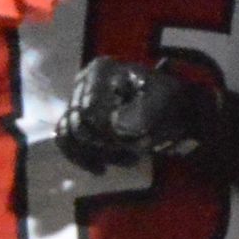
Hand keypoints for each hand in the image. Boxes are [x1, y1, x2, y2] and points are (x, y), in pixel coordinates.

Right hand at [58, 56, 220, 171]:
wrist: (173, 110)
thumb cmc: (168, 103)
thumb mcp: (160, 104)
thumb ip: (139, 114)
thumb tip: (115, 126)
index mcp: (102, 71)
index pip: (90, 112)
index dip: (108, 134)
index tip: (135, 139)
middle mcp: (83, 81)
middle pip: (79, 126)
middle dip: (106, 146)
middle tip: (134, 151)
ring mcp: (78, 99)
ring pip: (70, 136)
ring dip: (97, 154)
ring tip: (125, 157)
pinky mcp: (76, 117)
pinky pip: (65, 140)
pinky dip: (80, 157)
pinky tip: (100, 168)